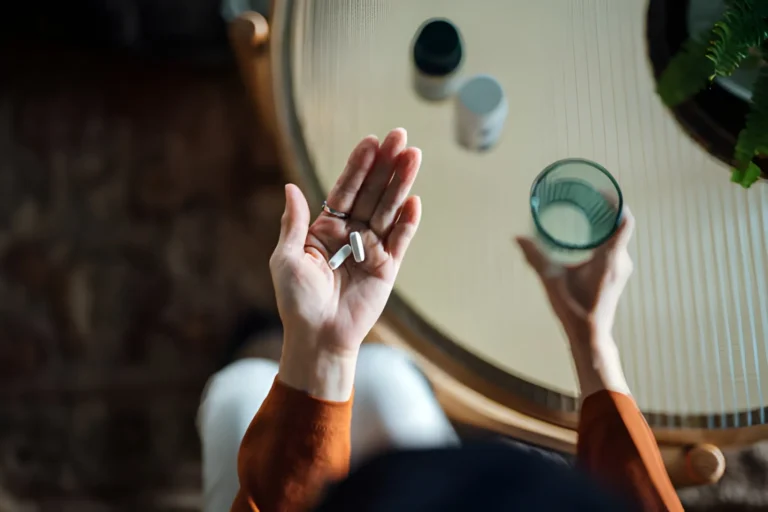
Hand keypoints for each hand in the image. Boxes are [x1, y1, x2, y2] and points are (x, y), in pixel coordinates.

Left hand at [270, 129, 421, 398]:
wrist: (317, 336)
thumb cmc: (297, 301)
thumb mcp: (285, 258)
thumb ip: (294, 222)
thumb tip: (291, 187)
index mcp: (325, 229)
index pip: (345, 189)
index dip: (358, 166)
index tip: (371, 141)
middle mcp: (350, 234)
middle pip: (371, 192)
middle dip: (386, 165)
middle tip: (401, 137)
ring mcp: (370, 249)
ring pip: (388, 209)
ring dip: (401, 184)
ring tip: (413, 156)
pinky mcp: (387, 268)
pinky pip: (400, 240)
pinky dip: (407, 221)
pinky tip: (414, 200)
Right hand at [515, 206, 634, 346]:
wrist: (590, 336)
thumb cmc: (574, 310)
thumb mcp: (551, 281)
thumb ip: (535, 258)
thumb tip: (518, 238)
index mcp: (610, 258)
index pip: (623, 221)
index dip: (616, 202)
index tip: (601, 191)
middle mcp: (620, 261)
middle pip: (619, 225)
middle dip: (605, 209)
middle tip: (586, 197)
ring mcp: (621, 268)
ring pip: (617, 236)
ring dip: (604, 223)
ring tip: (584, 212)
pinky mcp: (616, 275)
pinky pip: (614, 247)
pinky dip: (603, 236)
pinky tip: (586, 236)